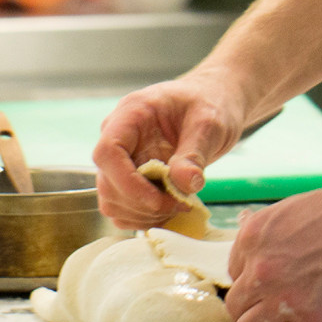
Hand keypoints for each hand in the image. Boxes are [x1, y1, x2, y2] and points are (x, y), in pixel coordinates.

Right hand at [92, 72, 246, 226]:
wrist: (213, 102)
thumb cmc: (209, 103)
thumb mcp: (209, 123)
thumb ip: (194, 152)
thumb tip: (185, 184)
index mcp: (131, 114)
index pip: (108, 152)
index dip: (127, 182)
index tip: (158, 200)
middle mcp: (118, 138)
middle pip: (107, 182)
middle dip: (141, 203)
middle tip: (180, 205)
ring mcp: (122, 160)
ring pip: (112, 201)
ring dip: (143, 215)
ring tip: (179, 206)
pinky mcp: (130, 178)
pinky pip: (125, 209)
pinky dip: (145, 218)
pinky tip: (172, 209)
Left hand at [223, 172, 321, 321]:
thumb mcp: (301, 207)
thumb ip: (275, 233)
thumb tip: (257, 237)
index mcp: (256, 235)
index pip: (235, 274)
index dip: (258, 281)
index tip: (279, 283)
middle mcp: (262, 269)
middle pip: (236, 308)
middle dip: (257, 309)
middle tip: (283, 308)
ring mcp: (286, 299)